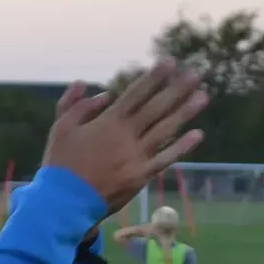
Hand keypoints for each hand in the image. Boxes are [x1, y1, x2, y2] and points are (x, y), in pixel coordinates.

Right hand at [41, 62, 206, 215]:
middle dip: (177, 89)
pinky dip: (182, 147)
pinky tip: (198, 134)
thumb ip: (78, 105)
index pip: (136, 93)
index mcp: (108, 121)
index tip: (170, 62)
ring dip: (185, 112)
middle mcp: (127, 136)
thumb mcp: (61, 127)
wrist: (65, 202)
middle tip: (195, 75)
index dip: (154, 77)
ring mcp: (137, 156)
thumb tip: (105, 93)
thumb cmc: (61, 163)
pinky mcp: (141, 176)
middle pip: (157, 108)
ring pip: (166, 130)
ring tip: (203, 96)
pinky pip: (166, 158)